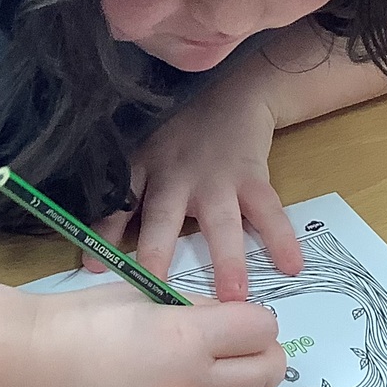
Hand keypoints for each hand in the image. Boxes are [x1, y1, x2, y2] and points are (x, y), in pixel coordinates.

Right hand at [30, 283, 284, 386]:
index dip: (255, 318)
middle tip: (240, 341)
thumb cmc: (83, 320)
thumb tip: (231, 323)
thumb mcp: (146, 295)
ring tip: (216, 368)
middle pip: (268, 372)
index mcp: (188, 339)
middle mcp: (193, 386)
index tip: (238, 316)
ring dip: (244, 385)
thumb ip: (197, 310)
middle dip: (263, 352)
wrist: (35, 367)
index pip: (261, 329)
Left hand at [91, 69, 303, 302]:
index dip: (106, 233)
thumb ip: (127, 192)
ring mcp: (217, 177)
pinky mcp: (252, 176)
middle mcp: (177, 175)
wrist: (232, 90)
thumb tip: (94, 243)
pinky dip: (281, 238)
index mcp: (145, 168)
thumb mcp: (144, 150)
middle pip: (165, 217)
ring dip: (227, 259)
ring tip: (233, 297)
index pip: (120, 203)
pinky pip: (268, 211)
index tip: (94, 267)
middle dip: (159, 252)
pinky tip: (292, 266)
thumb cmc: (179, 131)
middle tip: (157, 290)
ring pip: (221, 222)